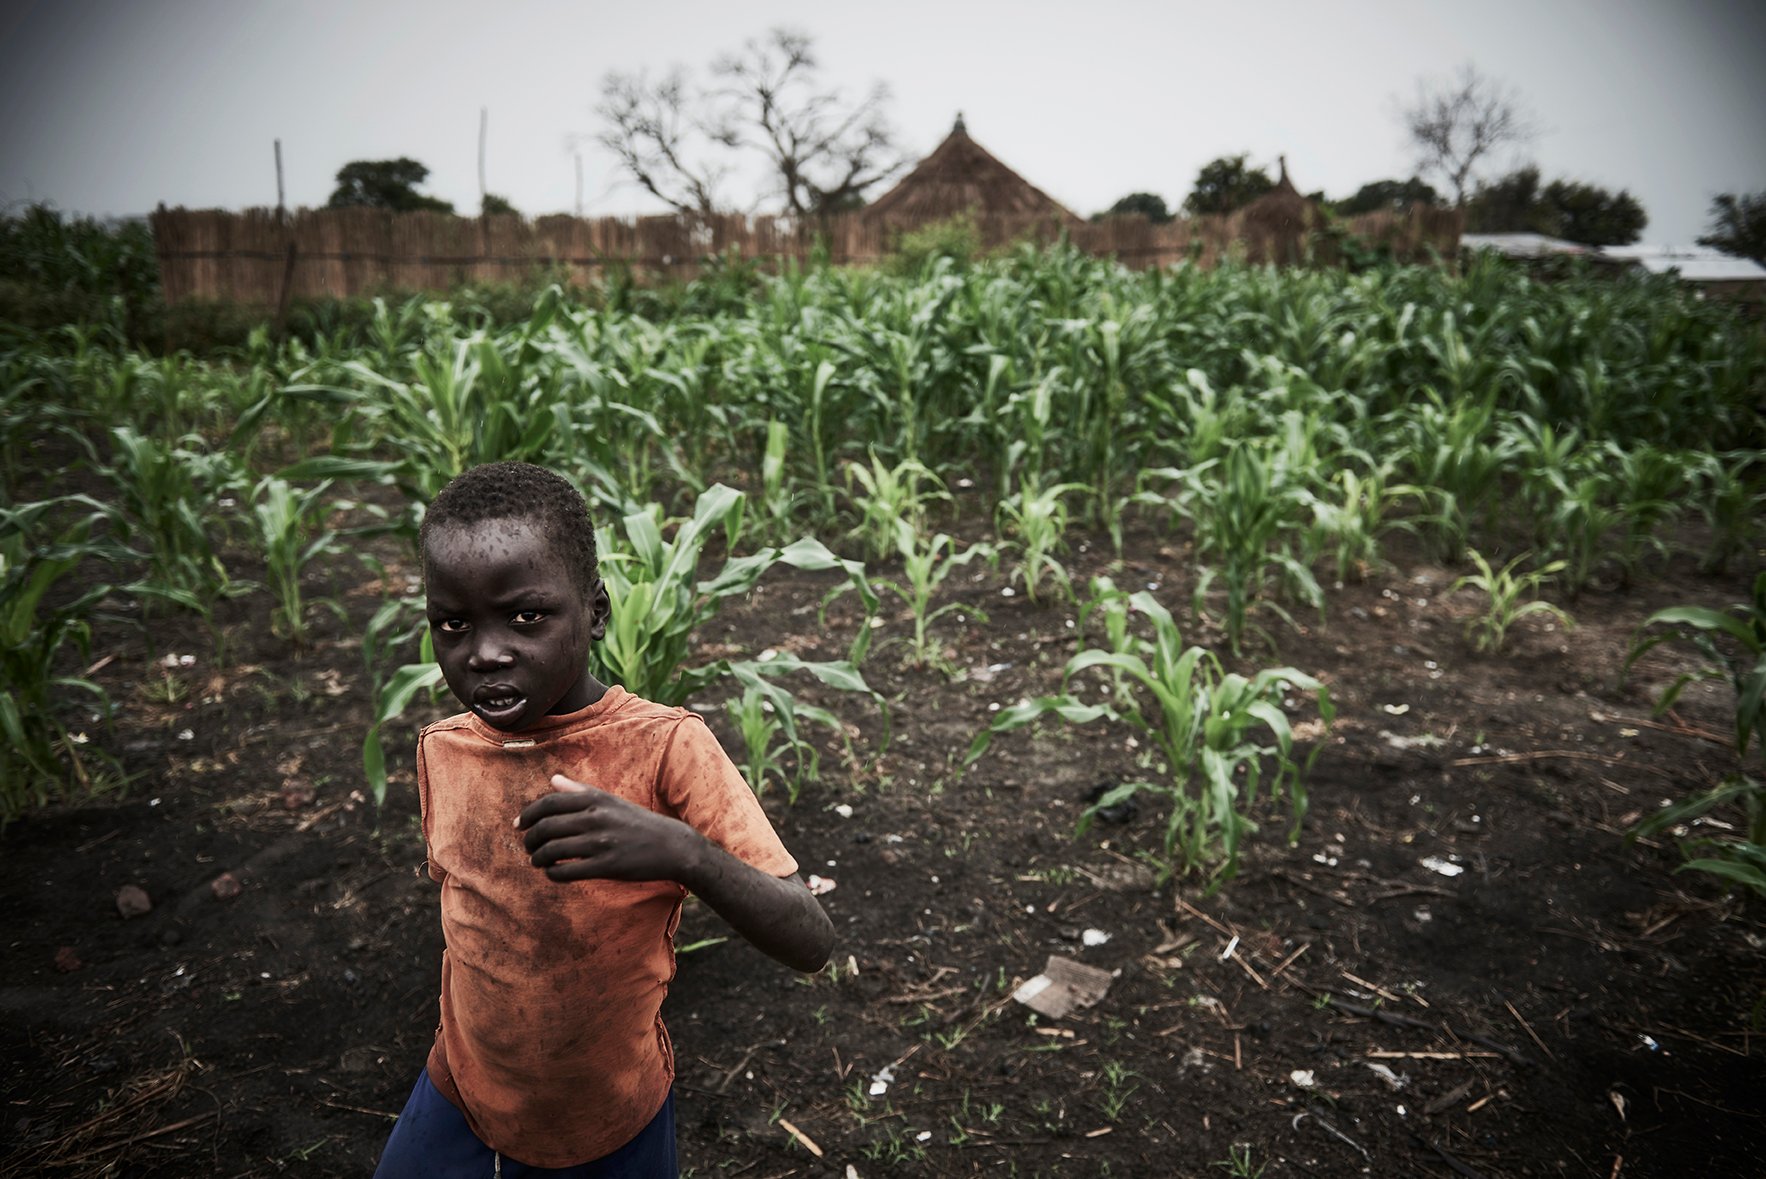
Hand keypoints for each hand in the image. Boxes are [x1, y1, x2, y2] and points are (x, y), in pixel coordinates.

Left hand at [516, 774, 703, 883]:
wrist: (671, 846)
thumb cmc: (637, 823)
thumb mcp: (610, 801)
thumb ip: (579, 791)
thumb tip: (553, 780)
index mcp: (595, 799)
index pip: (549, 803)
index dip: (528, 814)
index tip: (519, 825)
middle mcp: (595, 818)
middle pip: (546, 827)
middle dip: (530, 839)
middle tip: (528, 846)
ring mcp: (600, 843)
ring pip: (552, 850)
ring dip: (538, 858)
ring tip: (537, 861)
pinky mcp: (605, 866)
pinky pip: (566, 872)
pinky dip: (553, 874)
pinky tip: (553, 873)